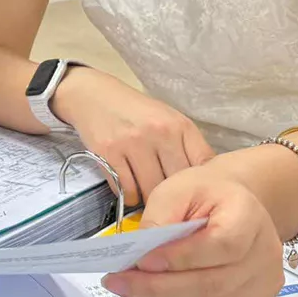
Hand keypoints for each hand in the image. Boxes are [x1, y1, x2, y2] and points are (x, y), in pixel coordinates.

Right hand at [56, 68, 215, 205]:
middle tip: (167, 201)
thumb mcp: (168, 121)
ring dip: (149, 200)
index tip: (193, 194)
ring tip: (147, 195)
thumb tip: (203, 185)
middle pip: (176, 183)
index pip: (201, 166)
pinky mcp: (108, 153)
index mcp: (179, 125)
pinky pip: (126, 190)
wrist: (94, 95)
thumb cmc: (136, 112)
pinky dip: (129, 196)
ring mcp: (132, 143)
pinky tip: (129, 187)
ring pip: (150, 191)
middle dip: (173, 196)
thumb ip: (186, 148)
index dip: (199, 185)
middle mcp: (159, 132)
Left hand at [100, 165, 284, 296]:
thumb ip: (159, 218)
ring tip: (131, 290)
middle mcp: (266, 254)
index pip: (222, 245)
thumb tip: (141, 253)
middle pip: (212, 285)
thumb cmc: (203, 195)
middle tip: (120, 282)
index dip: (181, 257)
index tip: (143, 260)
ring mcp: (265, 284)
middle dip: (159, 288)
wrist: (230, 204)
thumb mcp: (176, 190)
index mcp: (249, 216)